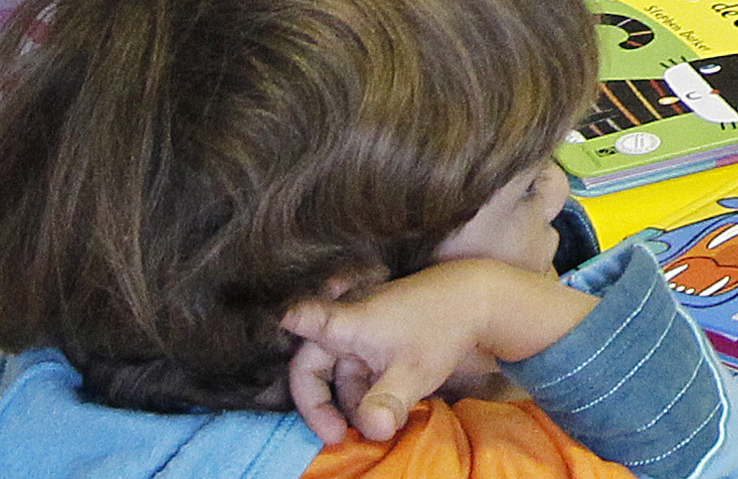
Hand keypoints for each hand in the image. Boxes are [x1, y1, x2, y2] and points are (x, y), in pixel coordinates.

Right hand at [282, 262, 593, 445]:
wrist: (479, 300)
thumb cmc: (441, 328)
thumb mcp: (413, 371)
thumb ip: (387, 401)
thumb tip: (372, 430)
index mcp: (346, 323)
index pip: (299, 318)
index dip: (275, 325)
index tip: (258, 331)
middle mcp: (348, 324)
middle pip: (311, 366)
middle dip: (319, 405)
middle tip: (336, 438)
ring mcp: (364, 333)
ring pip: (339, 374)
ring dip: (348, 404)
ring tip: (372, 427)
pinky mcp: (381, 341)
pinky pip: (359, 372)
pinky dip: (366, 393)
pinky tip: (386, 411)